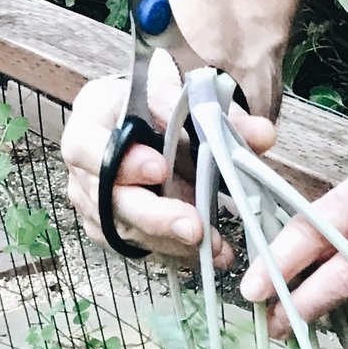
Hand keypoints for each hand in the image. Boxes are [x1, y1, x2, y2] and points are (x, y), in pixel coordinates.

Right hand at [60, 68, 279, 263]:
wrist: (148, 120)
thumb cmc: (155, 103)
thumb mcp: (182, 94)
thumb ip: (219, 113)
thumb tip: (262, 135)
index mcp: (92, 117)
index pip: (87, 145)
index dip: (121, 162)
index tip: (159, 168)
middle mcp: (85, 165)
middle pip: (108, 200)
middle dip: (154, 216)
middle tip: (193, 227)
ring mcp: (96, 202)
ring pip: (127, 230)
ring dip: (172, 242)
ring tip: (213, 246)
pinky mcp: (116, 227)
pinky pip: (143, 246)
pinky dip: (179, 252)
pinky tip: (212, 254)